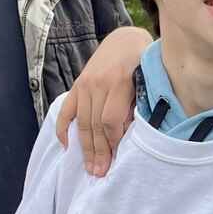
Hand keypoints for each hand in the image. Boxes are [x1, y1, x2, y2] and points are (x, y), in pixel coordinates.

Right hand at [56, 25, 152, 176]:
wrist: (123, 39)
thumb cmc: (143, 61)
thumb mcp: (148, 78)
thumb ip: (139, 104)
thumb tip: (129, 135)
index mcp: (119, 81)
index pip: (111, 120)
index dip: (113, 142)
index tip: (116, 160)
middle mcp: (98, 83)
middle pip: (95, 125)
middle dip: (98, 152)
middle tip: (99, 174)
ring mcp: (85, 84)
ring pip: (83, 122)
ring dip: (85, 148)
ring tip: (89, 167)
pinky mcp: (77, 85)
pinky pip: (67, 111)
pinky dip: (64, 129)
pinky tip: (66, 146)